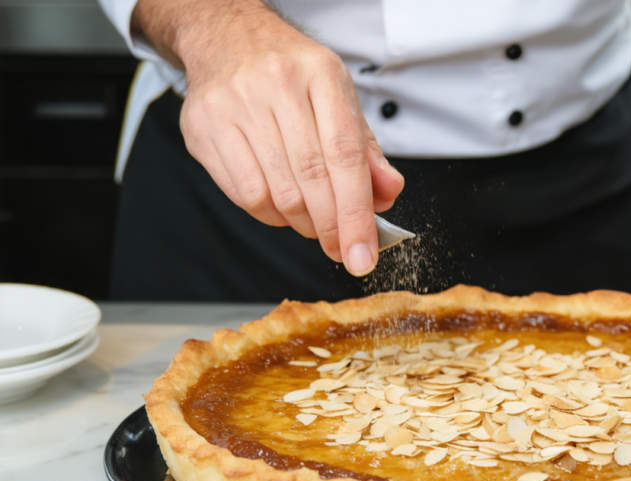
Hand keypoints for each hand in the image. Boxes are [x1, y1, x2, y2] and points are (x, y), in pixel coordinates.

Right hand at [131, 0, 403, 274]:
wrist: (230, 41)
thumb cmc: (292, 77)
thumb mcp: (340, 101)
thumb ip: (367, 152)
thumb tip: (387, 193)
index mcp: (321, 75)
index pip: (346, 157)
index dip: (356, 213)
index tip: (363, 253)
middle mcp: (278, 85)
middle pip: (312, 179)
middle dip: (332, 227)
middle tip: (342, 249)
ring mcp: (236, 105)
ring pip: (277, 192)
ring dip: (301, 223)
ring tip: (312, 222)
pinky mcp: (204, 126)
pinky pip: (244, 193)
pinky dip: (269, 214)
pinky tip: (280, 208)